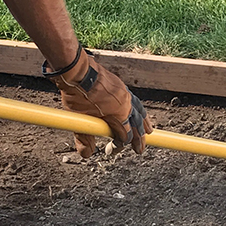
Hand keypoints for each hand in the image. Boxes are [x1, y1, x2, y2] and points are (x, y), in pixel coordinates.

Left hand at [46, 44, 151, 158]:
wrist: (77, 71)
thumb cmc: (78, 95)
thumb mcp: (79, 121)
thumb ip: (84, 139)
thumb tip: (87, 154)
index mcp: (119, 116)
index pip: (125, 136)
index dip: (120, 145)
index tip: (111, 150)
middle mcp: (126, 105)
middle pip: (136, 124)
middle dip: (139, 137)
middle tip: (140, 148)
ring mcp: (124, 93)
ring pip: (138, 110)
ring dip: (143, 122)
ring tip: (148, 130)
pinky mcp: (119, 85)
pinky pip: (132, 100)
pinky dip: (137, 108)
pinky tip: (135, 109)